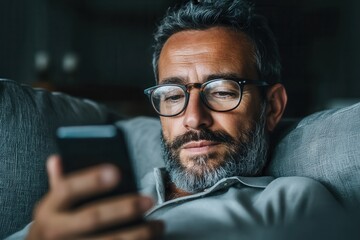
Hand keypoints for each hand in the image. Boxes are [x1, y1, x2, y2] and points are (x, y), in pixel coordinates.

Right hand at [27, 155, 162, 239]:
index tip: (116, 171)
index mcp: (48, 209)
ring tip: (159, 224)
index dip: (92, 180)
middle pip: (93, 217)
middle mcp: (56, 230)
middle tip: (150, 200)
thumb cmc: (54, 226)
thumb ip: (59, 183)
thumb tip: (57, 158)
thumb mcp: (53, 205)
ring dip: (138, 234)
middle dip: (124, 208)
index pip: (68, 189)